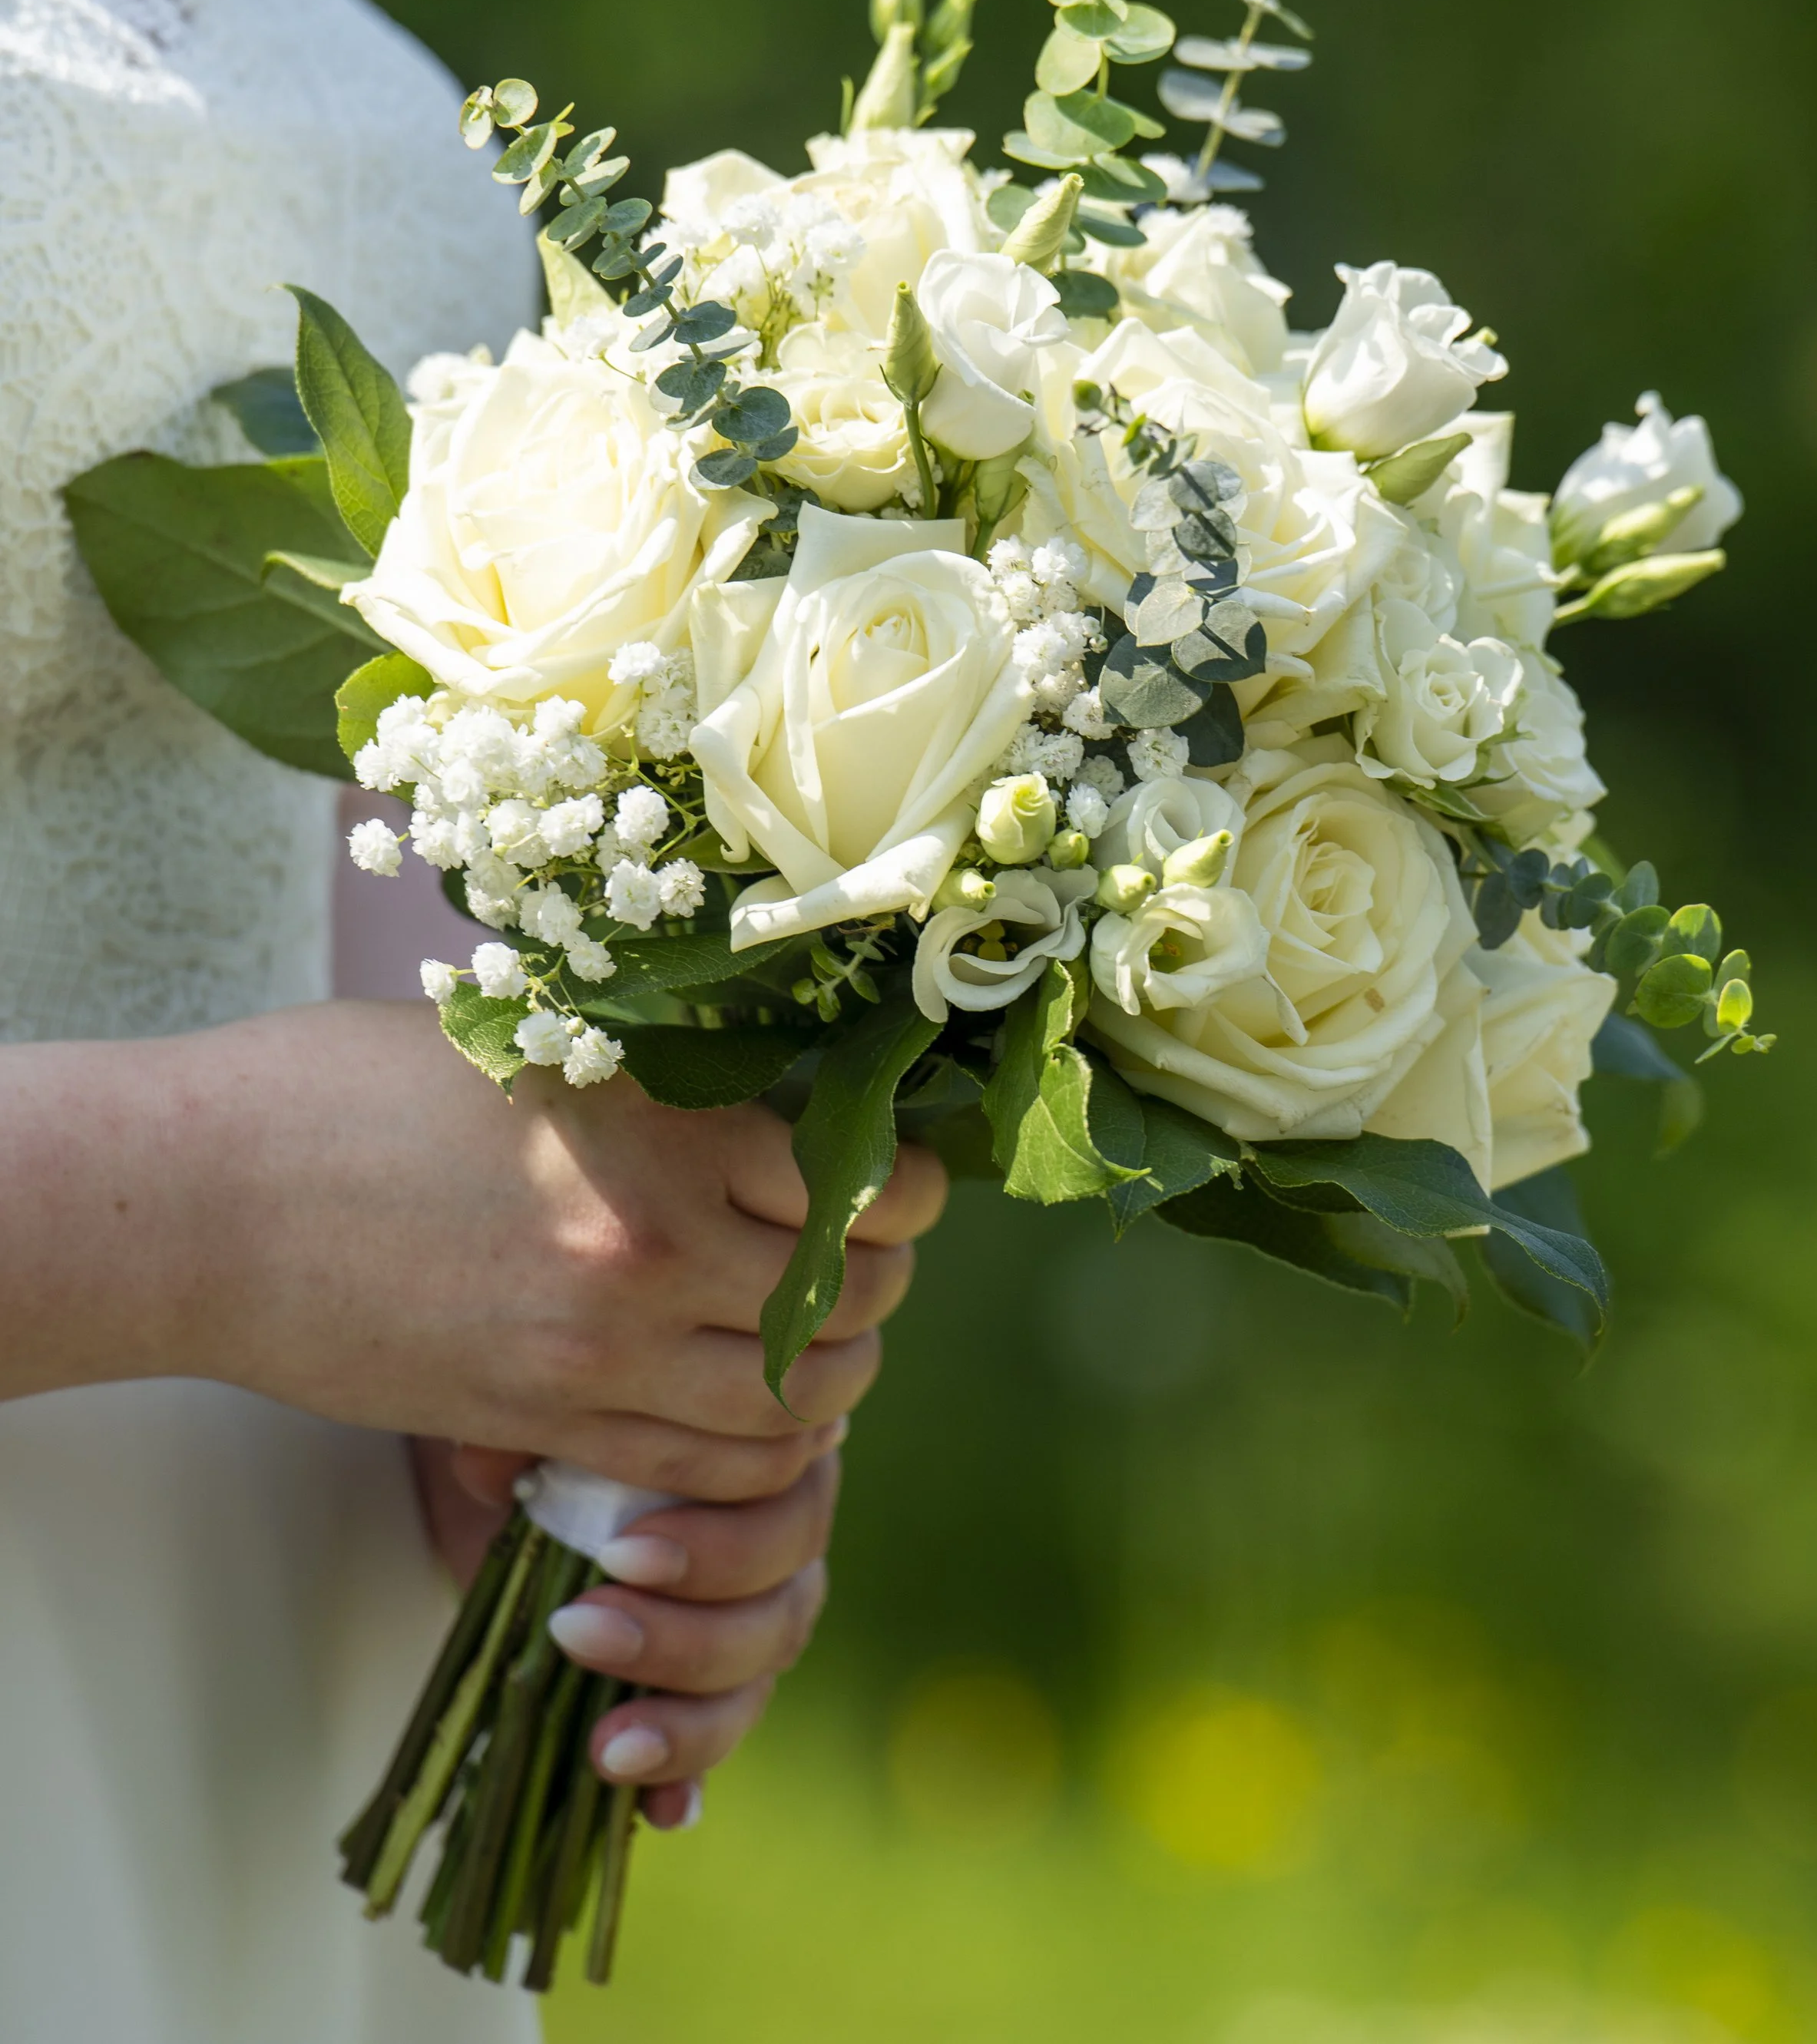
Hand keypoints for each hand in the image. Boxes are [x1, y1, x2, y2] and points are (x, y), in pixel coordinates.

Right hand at [0, 1002, 944, 1501]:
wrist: (208, 1201)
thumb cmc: (354, 1088)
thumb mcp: (538, 1046)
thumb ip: (665, 1091)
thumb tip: (776, 1106)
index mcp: (659, 1137)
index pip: (865, 1185)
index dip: (911, 1186)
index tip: (904, 1172)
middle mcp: (650, 1256)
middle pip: (852, 1302)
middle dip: (882, 1280)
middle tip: (864, 1252)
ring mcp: (599, 1359)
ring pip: (798, 1405)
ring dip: (832, 1372)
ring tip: (814, 1333)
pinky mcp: (544, 1427)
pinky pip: (706, 1469)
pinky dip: (759, 1449)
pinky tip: (749, 1406)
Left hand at [413, 1436, 843, 1827]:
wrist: (525, 1456)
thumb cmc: (560, 1414)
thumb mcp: (542, 1407)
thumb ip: (533, 1423)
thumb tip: (489, 1466)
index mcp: (770, 1455)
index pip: (784, 1506)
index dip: (715, 1545)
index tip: (618, 1556)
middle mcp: (784, 1539)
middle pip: (782, 1608)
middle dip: (684, 1635)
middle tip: (580, 1631)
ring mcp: (757, 1616)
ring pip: (757, 1682)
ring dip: (687, 1720)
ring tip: (603, 1745)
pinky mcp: (708, 1684)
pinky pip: (717, 1740)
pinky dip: (689, 1776)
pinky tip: (657, 1808)